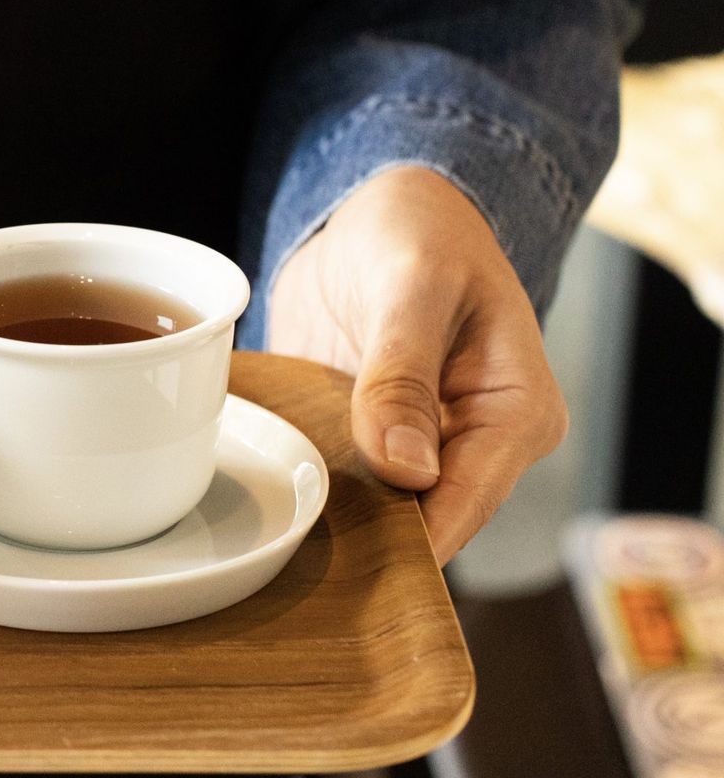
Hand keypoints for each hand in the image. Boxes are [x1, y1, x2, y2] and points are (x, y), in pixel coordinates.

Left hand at [269, 166, 568, 564]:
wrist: (384, 206)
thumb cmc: (421, 229)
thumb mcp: (414, 285)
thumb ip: (403, 373)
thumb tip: (406, 470)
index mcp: (515, 415)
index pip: (466, 502)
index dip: (410, 542)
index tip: (349, 571)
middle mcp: (473, 443)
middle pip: (421, 520)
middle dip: (362, 542)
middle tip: (286, 557)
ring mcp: (419, 444)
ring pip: (376, 509)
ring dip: (327, 519)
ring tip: (267, 536)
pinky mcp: (368, 435)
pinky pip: (338, 477)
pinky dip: (304, 484)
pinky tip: (262, 497)